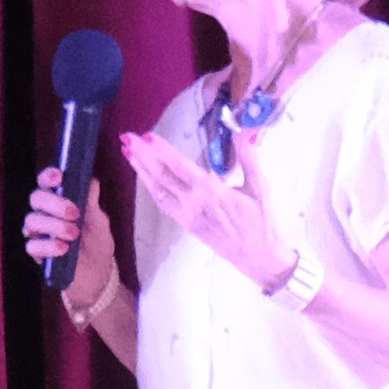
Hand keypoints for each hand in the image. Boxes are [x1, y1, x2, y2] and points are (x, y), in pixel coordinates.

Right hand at [21, 164, 119, 303]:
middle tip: (74, 213)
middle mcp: (45, 213)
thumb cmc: (97, 246)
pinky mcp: (37, 253)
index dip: (49, 176)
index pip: (47, 182)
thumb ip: (93, 203)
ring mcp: (39, 233)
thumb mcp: (100, 223)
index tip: (60, 177)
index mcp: (60, 200)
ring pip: (31, 220)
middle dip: (54, 203)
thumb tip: (91, 181)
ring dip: (53, 225)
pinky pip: (31, 245)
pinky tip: (63, 249)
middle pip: (36, 198)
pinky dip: (47, 246)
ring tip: (74, 235)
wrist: (98, 278)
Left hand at [118, 131, 288, 288]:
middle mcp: (194, 202)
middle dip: (143, 155)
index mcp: (211, 191)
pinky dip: (151, 187)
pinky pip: (163, 203)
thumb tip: (245, 132)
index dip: (162, 150)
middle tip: (127, 137)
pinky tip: (144, 176)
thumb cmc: (260, 222)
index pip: (180, 166)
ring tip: (128, 152)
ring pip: (158, 189)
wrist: (257, 257)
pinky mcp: (185, 224)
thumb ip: (249, 158)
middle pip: (162, 175)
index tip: (147, 136)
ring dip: (141, 170)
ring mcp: (186, 215)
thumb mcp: (259, 187)